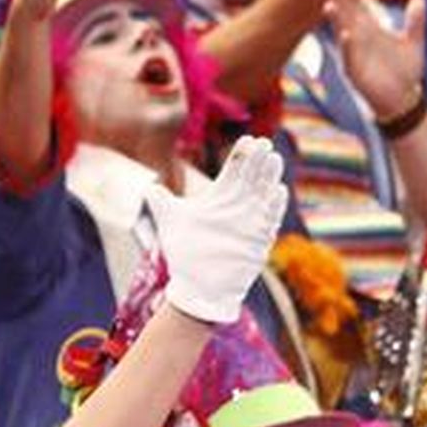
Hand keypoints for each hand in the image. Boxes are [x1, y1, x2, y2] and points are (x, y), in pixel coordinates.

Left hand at [156, 136, 287, 323]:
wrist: (196, 288)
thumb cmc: (185, 255)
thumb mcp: (171, 222)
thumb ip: (161, 201)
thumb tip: (148, 185)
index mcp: (220, 199)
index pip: (235, 170)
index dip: (242, 155)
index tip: (248, 138)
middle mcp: (239, 207)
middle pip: (253, 177)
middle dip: (259, 161)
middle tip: (264, 143)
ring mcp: (251, 223)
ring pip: (264, 194)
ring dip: (270, 178)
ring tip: (274, 159)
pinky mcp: (258, 241)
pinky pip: (270, 221)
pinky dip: (274, 206)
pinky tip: (278, 191)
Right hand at [322, 0, 424, 119]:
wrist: (401, 99)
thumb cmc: (403, 71)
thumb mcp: (414, 41)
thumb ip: (415, 20)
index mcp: (369, 27)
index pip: (356, 0)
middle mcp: (357, 36)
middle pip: (345, 9)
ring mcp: (353, 52)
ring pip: (342, 30)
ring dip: (336, 16)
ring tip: (329, 1)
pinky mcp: (355, 70)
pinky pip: (350, 54)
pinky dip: (348, 43)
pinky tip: (346, 32)